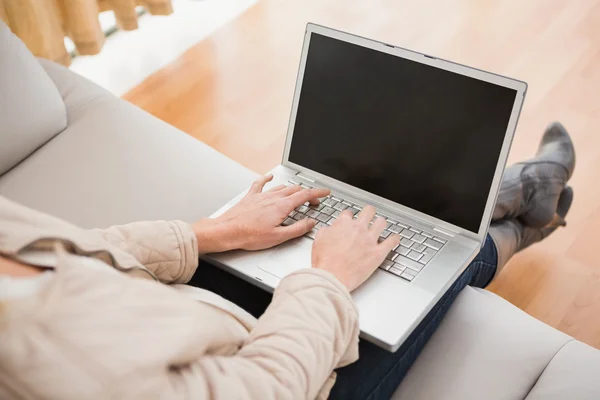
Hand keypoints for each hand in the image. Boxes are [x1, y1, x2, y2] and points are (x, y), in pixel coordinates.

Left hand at [192, 174, 329, 252]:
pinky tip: (269, 177)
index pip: (305, 195)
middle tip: (314, 201)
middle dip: (308, 194)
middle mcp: (273, 198)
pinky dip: (267, 179)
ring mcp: (261, 196)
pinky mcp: (251, 197)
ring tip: (298, 194)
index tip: (326, 193)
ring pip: (281, 187)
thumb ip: (298, 229)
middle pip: (296, 190)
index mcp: (282, 206)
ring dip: (293, 189)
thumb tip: (311, 223)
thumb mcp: (279, 237)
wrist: (227, 231)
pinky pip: (260, 184)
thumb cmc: (249, 235)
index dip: (318, 193)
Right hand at [311, 205, 400, 290]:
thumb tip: (328, 230)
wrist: (332, 278)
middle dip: (368, 213)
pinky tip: (395, 239)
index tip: (350, 221)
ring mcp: (369, 240)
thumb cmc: (324, 263)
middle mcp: (358, 228)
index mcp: (343, 224)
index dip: (349, 217)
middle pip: (369, 211)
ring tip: (381, 226)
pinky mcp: (378, 253)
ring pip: (382, 223)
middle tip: (368, 217)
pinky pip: (391, 241)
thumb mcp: (318, 242)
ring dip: (381, 224)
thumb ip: (325, 232)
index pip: (349, 213)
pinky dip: (394, 239)